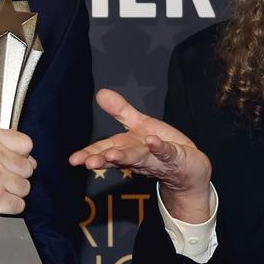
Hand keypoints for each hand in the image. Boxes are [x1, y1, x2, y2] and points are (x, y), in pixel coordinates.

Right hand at [0, 127, 36, 223]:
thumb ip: (2, 145)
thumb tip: (31, 159)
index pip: (26, 144)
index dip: (22, 155)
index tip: (13, 161)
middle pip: (27, 167)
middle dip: (17, 175)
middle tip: (0, 178)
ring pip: (25, 187)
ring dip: (14, 192)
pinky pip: (19, 204)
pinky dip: (10, 207)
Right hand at [68, 89, 211, 222]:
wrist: (189, 170)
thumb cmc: (160, 147)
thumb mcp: (140, 125)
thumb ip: (120, 111)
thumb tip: (100, 93)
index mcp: (127, 148)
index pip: (105, 150)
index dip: (89, 154)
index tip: (74, 160)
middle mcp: (139, 157)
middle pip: (119, 157)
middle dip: (104, 159)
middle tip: (89, 163)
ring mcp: (157, 158)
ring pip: (139, 158)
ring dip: (126, 157)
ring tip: (113, 155)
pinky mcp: (176, 157)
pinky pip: (167, 152)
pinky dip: (160, 147)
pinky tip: (153, 141)